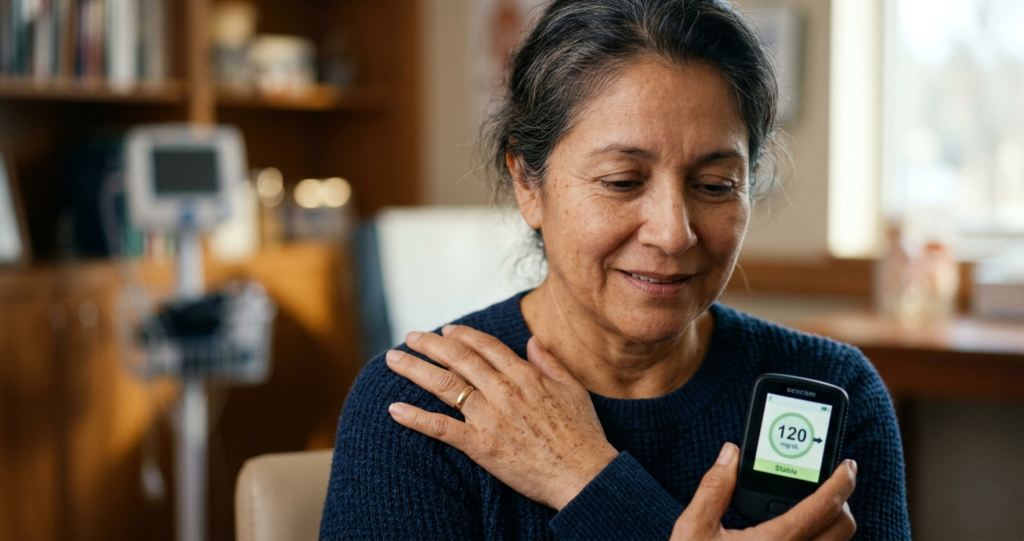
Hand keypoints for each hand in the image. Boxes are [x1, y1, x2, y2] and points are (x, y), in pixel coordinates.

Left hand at [385, 325, 619, 509]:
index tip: (445, 331)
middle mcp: (503, 390)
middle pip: (458, 359)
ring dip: (415, 369)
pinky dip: (416, 418)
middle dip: (429, 344)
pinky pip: (441, 428)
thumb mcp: (572, 389)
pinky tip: (395, 410)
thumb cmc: (583, 434)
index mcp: (525, 375)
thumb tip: (532, 341)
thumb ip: (549, 363)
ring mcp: (490, 417)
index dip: (462, 336)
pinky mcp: (481, 445)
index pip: (485, 346)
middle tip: (410, 337)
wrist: (584, 474)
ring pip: (444, 385)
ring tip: (394, 360)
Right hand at [671, 443, 856, 540]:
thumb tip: (730, 454)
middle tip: (827, 486)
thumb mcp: (693, 530)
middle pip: (843, 528)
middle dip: (841, 502)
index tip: (846, 465)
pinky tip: (799, 538)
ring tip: (811, 512)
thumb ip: (714, 488)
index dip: (841, 482)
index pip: (824, 508)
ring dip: (832, 528)